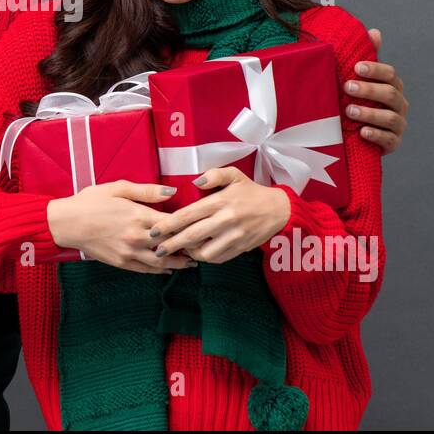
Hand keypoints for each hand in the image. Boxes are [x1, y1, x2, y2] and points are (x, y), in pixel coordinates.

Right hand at [46, 180, 196, 273]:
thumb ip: (147, 191)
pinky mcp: (121, 263)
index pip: (173, 224)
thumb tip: (172, 192)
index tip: (203, 227)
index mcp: (139, 216)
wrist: (67, 223)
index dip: (190, 226)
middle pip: (171, 245)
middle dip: (189, 246)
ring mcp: (130, 253)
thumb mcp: (118, 188)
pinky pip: (146, 270)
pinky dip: (160, 270)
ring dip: (179, 263)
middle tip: (204, 246)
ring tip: (192, 262)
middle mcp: (138, 238)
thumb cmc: (91, 201)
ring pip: (162, 262)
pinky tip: (169, 269)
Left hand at [146, 166, 290, 264]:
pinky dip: (206, 258)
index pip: (188, 215)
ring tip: (180, 250)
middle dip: (171, 244)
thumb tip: (195, 181)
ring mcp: (234, 236)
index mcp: (220, 201)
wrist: (278, 210)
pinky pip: (218, 258)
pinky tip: (198, 253)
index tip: (154, 230)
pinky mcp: (240, 248)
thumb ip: (214, 175)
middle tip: (157, 249)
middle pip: (192, 236)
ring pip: (204, 252)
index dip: (169, 224)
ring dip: (189, 253)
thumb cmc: (251, 192)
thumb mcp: (235, 175)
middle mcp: (225, 220)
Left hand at [346, 27, 407, 154]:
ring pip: (390, 117)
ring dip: (370, 113)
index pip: (390, 74)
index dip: (375, 69)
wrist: (357, 135)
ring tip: (349, 111)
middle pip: (390, 94)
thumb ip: (368, 59)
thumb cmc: (359, 102)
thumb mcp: (361, 81)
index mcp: (392, 86)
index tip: (356, 67)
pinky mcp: (393, 143)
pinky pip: (389, 140)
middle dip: (369, 90)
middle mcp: (399, 104)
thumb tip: (375, 32)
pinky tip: (362, 132)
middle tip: (347, 86)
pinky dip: (376, 135)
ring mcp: (398, 125)